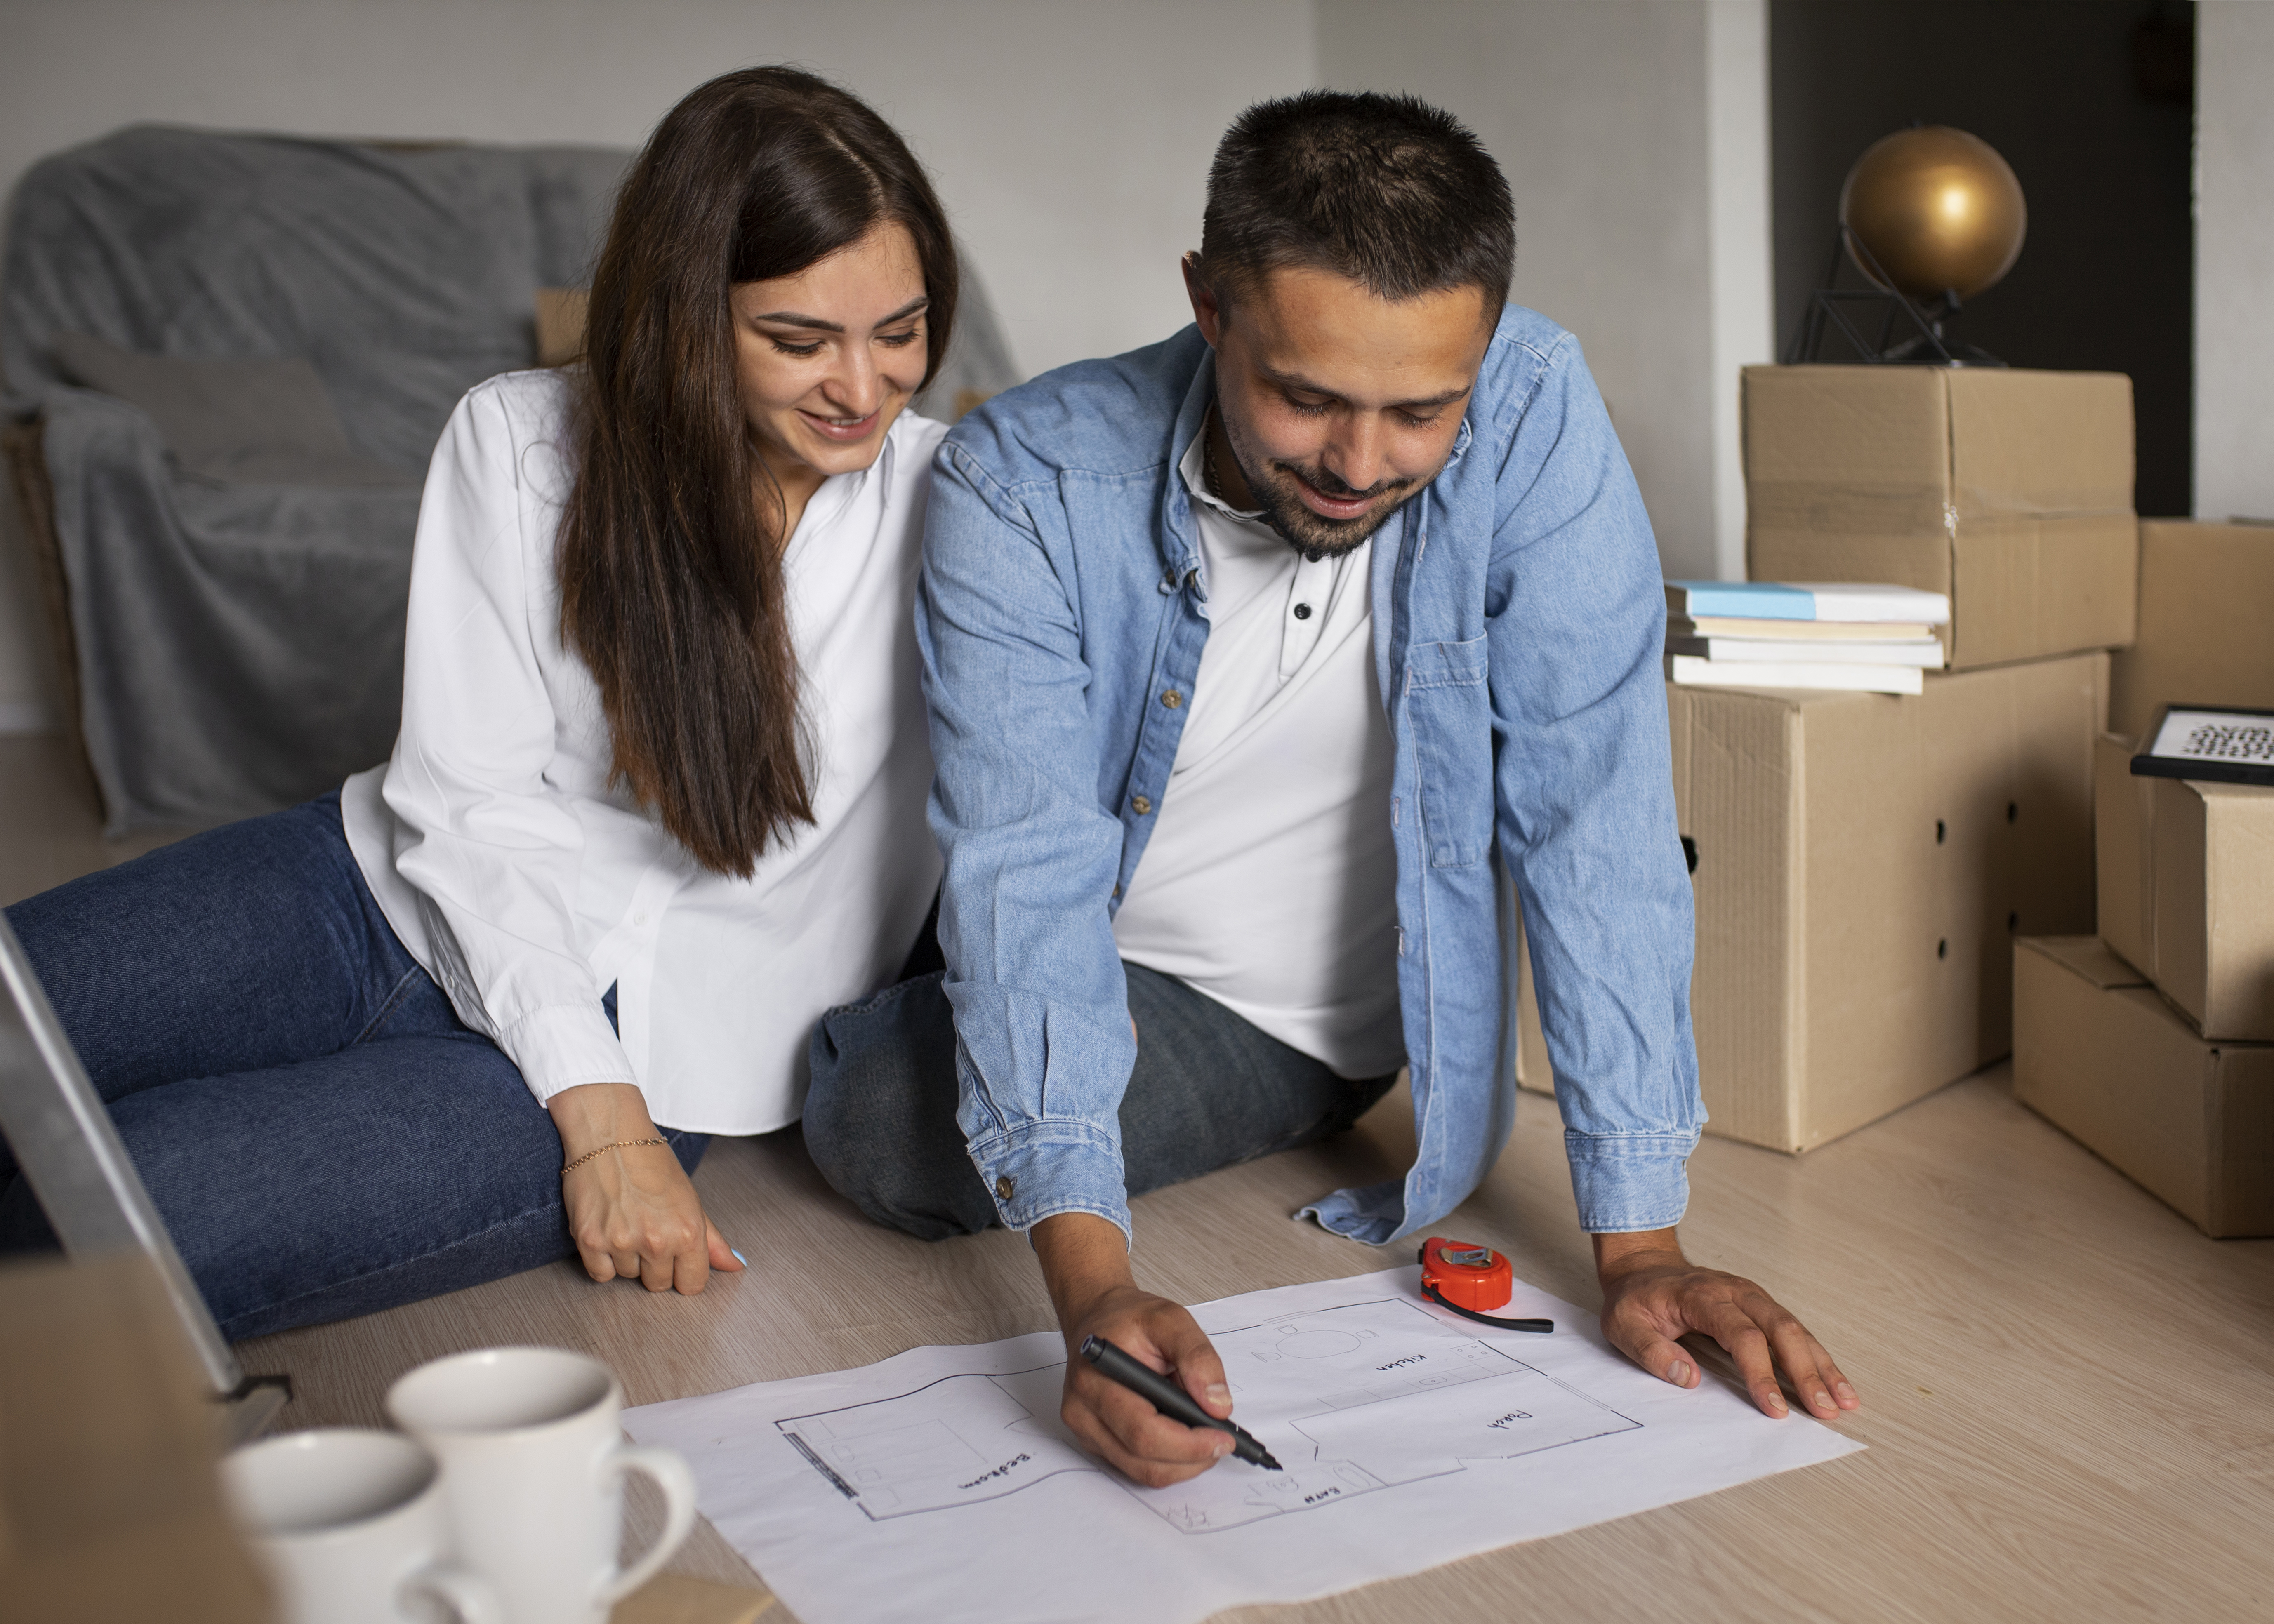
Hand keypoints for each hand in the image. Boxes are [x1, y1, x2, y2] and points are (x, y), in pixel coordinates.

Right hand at [549, 1082, 743, 1293]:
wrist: (608, 1133)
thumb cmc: (650, 1159)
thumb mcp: (689, 1197)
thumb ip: (711, 1239)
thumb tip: (734, 1265)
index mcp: (687, 1230)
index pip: (693, 1283)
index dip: (685, 1272)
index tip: (677, 1260)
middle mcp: (657, 1239)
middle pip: (659, 1284)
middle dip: (655, 1264)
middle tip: (647, 1230)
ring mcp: (622, 1241)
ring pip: (628, 1277)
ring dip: (627, 1257)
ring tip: (626, 1221)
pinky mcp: (590, 1240)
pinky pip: (601, 1275)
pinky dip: (602, 1259)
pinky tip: (607, 1230)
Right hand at [1034, 1213, 1232, 1486]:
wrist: (1097, 1319)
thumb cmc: (1129, 1319)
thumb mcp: (1170, 1319)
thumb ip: (1197, 1357)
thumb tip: (1218, 1405)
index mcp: (1095, 1379)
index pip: (1143, 1432)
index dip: (1188, 1445)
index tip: (1223, 1438)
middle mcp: (1082, 1411)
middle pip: (1142, 1460)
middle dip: (1191, 1459)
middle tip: (1222, 1443)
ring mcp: (1085, 1430)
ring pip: (1140, 1471)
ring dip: (1181, 1464)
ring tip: (1204, 1437)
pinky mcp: (1094, 1441)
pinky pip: (1135, 1467)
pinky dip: (1166, 1461)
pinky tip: (1183, 1438)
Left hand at [1594, 1228, 1859, 1421]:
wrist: (1643, 1265)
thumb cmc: (1635, 1299)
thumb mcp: (1623, 1325)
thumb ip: (1650, 1350)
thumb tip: (1686, 1377)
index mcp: (1703, 1297)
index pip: (1741, 1335)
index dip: (1760, 1372)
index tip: (1774, 1408)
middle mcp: (1736, 1292)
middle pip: (1780, 1329)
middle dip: (1806, 1372)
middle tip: (1824, 1410)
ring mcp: (1752, 1297)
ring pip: (1795, 1329)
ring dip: (1821, 1365)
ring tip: (1844, 1401)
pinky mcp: (1761, 1306)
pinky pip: (1794, 1330)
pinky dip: (1817, 1356)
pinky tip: (1834, 1382)